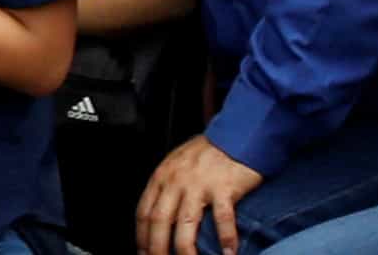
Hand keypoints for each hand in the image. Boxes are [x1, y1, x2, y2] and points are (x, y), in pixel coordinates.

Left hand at [142, 134, 267, 254]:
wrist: (236, 135)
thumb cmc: (208, 151)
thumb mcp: (178, 164)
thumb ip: (169, 186)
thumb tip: (162, 215)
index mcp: (162, 176)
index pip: (144, 211)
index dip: (142, 235)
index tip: (143, 251)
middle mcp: (176, 181)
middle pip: (160, 220)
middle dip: (157, 246)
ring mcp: (199, 185)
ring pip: (185, 223)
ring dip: (185, 249)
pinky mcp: (223, 188)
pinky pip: (222, 218)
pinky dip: (225, 238)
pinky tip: (228, 253)